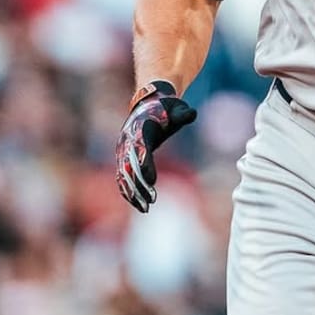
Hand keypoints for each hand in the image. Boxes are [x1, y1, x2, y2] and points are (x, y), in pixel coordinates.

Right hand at [115, 80, 196, 211]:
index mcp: (139, 129)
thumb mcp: (176, 110)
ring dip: (133, 192)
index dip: (145, 164)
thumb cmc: (165, 110)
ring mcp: (122, 150)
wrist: (147, 106)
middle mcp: (127, 141)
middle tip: (151, 200)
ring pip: (124, 174)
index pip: (140, 148)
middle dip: (139, 184)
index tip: (152, 180)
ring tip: (145, 208)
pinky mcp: (123, 158)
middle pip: (130, 166)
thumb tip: (192, 113)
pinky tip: (137, 204)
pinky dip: (127, 190)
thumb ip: (182, 114)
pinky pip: (122, 176)